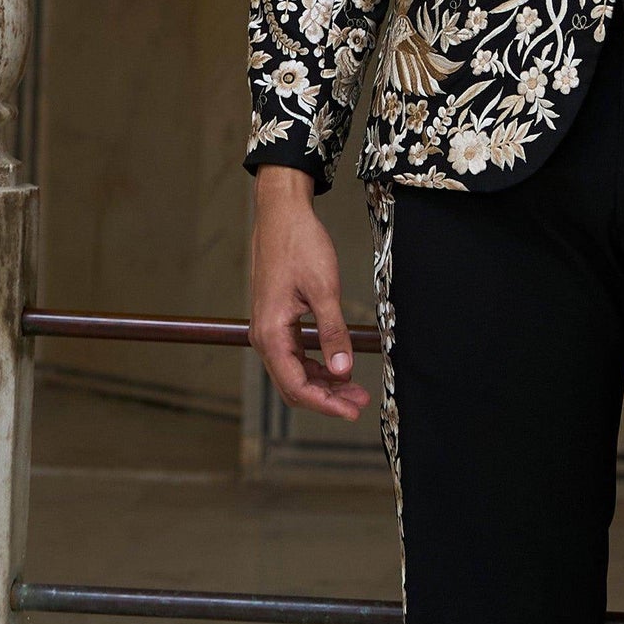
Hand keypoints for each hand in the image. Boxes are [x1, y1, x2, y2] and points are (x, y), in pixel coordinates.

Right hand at [250, 165, 370, 422]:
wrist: (282, 214)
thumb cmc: (300, 245)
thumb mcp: (324, 290)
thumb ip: (334, 334)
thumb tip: (344, 371)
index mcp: (271, 333)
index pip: (296, 386)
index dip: (326, 404)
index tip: (353, 410)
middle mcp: (264, 337)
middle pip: (293, 385)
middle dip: (327, 398)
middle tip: (360, 402)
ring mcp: (268, 329)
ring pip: (294, 372)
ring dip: (324, 383)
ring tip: (356, 388)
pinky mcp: (276, 320)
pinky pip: (293, 355)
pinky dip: (316, 366)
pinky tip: (338, 368)